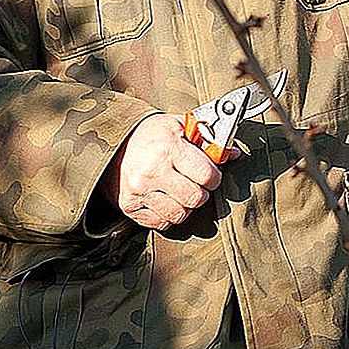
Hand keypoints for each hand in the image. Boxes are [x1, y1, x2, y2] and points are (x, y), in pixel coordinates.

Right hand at [100, 112, 223, 230]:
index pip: (207, 176)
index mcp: (168, 149)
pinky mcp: (130, 206)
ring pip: (180, 215)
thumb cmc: (151, 134)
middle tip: (197, 184)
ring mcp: (139, 192)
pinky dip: (168, 215)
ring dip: (186, 206)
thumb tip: (233, 154)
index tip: (211, 173)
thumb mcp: (180, 126)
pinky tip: (167, 199)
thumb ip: (208, 138)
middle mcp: (152, 172)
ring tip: (182, 192)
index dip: (214, 177)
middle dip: (202, 193)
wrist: (114, 143)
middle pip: (195, 199)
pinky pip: (161, 223)